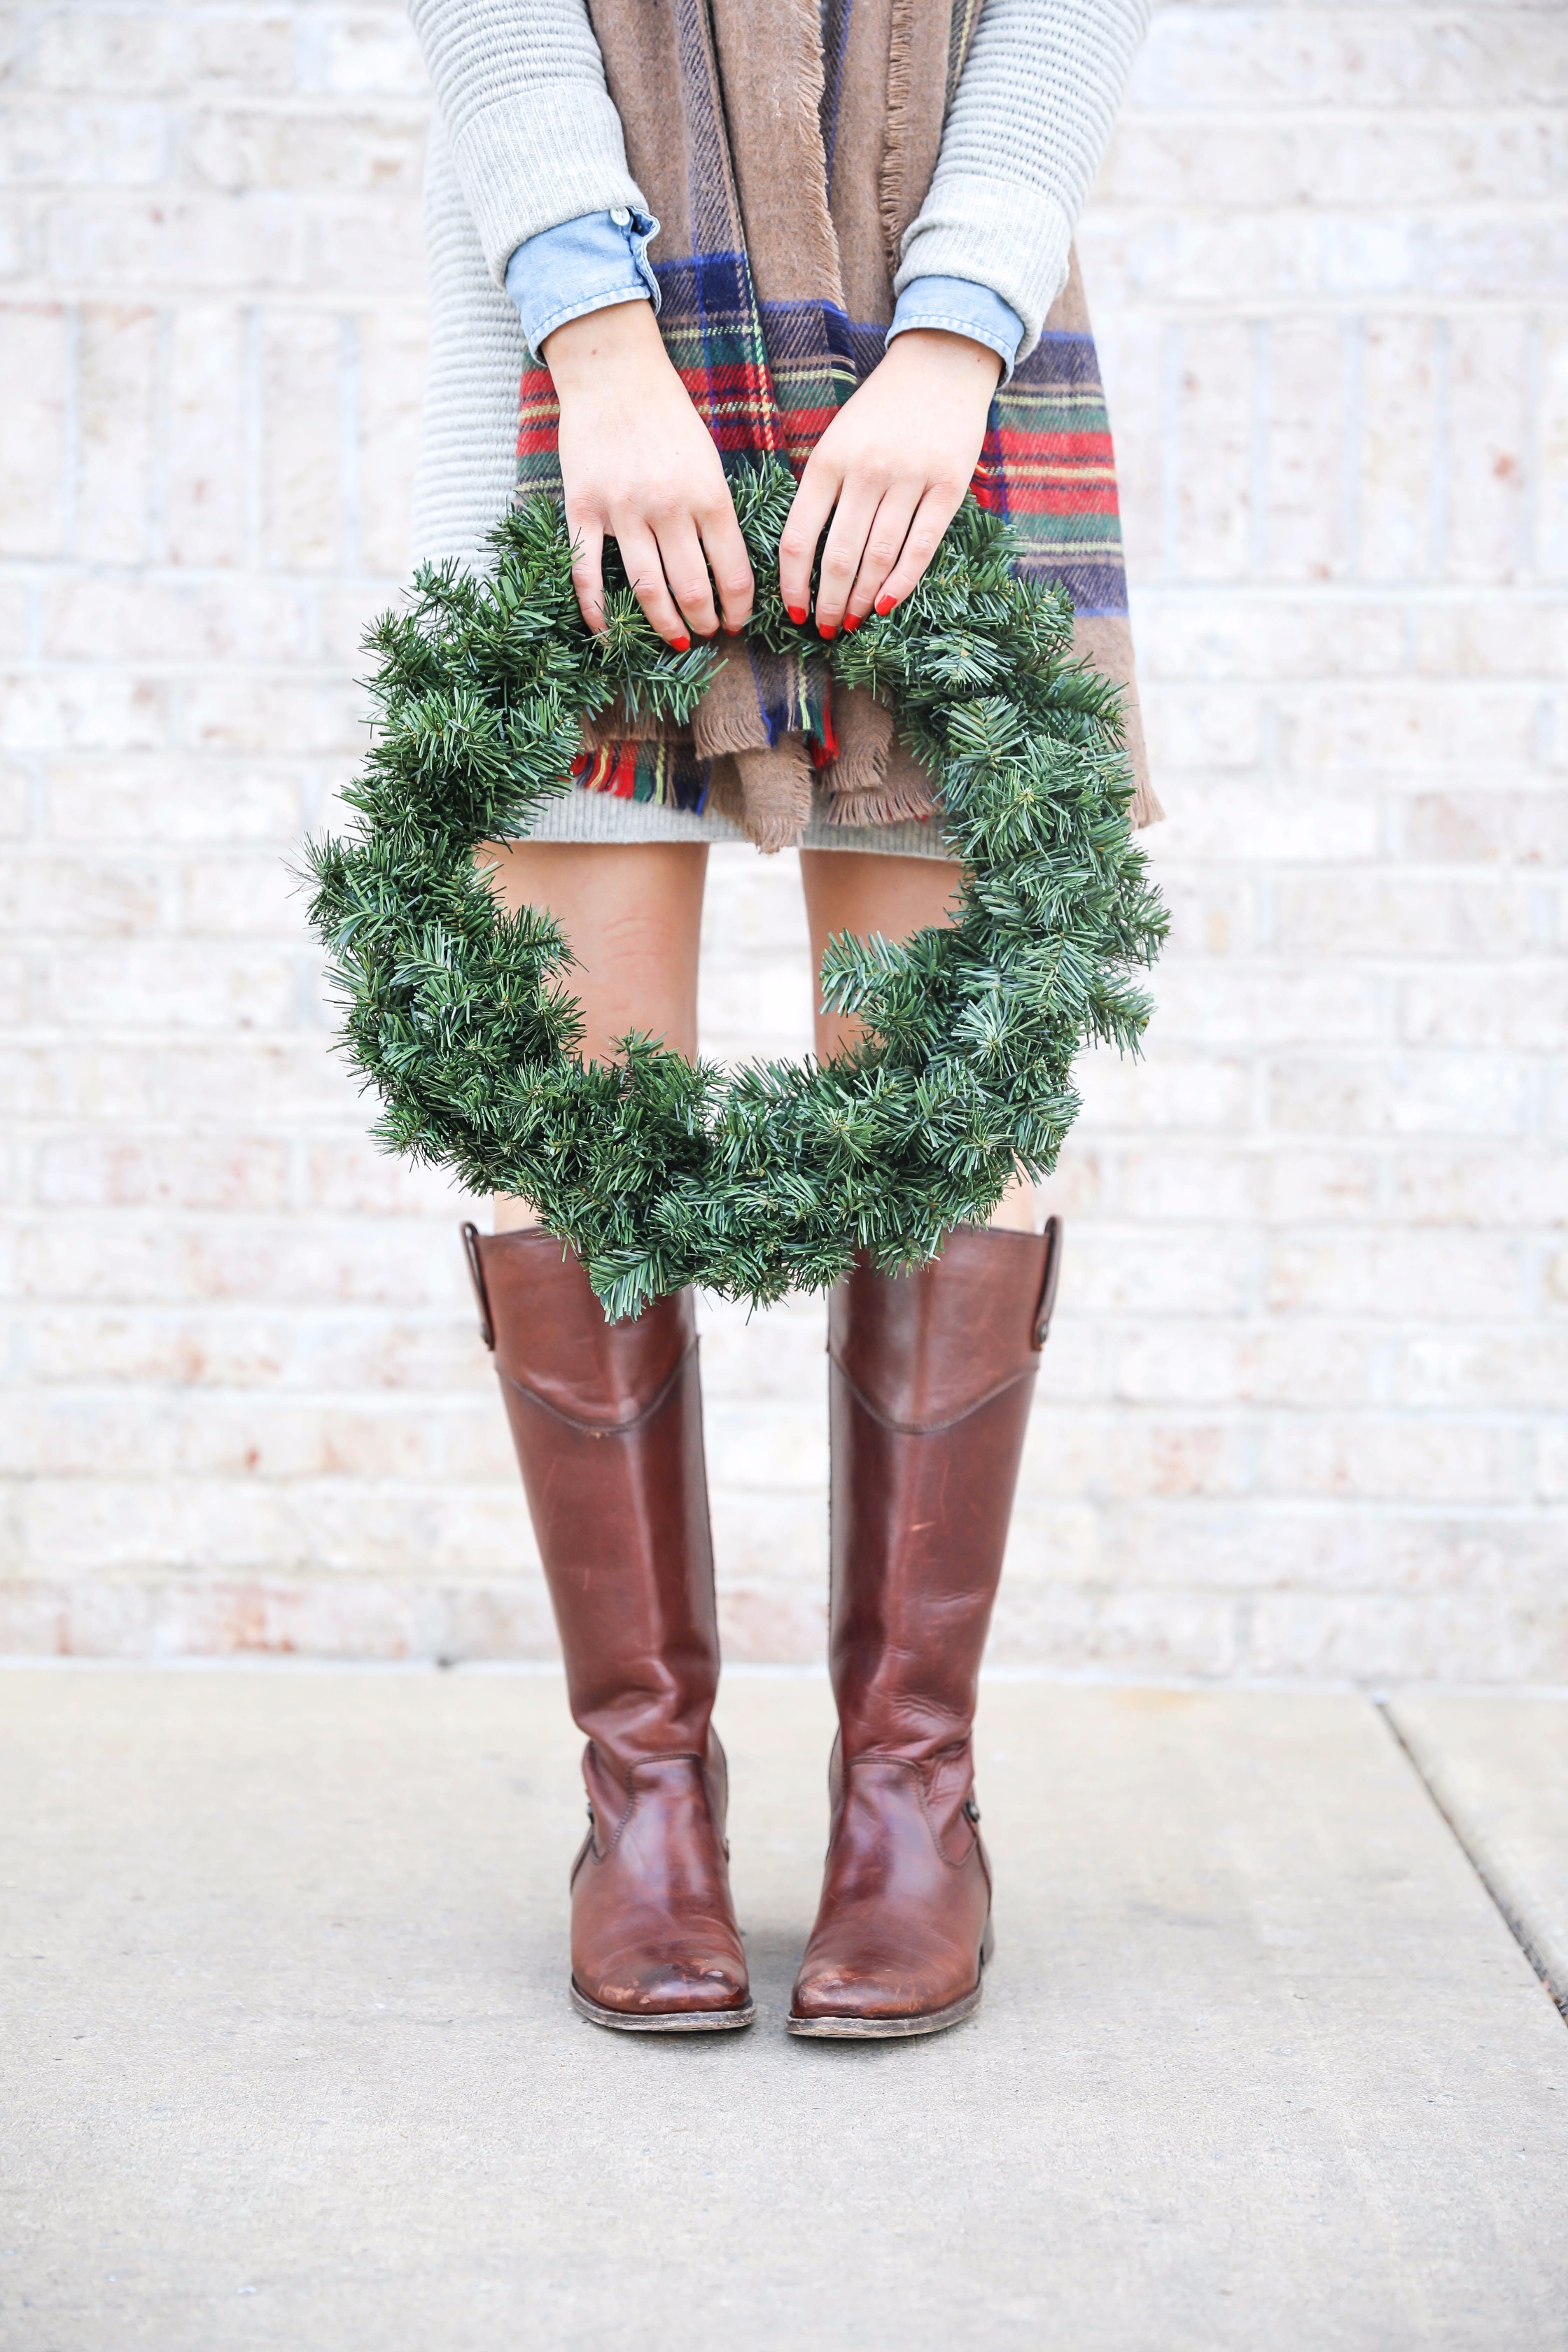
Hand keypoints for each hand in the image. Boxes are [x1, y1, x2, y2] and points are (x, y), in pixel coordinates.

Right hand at [544, 298, 754, 647]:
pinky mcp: (583, 507)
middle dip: (704, 622)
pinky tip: (607, 632)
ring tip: (675, 640)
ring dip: (664, 625)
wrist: (613, 373)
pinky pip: (587, 571)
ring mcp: (623, 510)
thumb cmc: (668, 418)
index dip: (738, 608)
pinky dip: (597, 609)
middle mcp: (669, 508)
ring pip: (647, 589)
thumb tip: (727, 570)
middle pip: (692, 590)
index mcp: (709, 496)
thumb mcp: (709, 460)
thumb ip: (716, 513)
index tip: (736, 624)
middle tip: (705, 634)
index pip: (733, 572)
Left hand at [777, 328, 1000, 637]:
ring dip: (860, 598)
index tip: (792, 612)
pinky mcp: (948, 487)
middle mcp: (866, 471)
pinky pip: (921, 547)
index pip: (799, 536)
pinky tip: (885, 606)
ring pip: (878, 557)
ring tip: (850, 622)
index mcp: (829, 460)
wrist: (942, 363)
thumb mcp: (838, 438)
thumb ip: (822, 489)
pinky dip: (902, 582)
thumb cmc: (881, 410)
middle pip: (838, 555)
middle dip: (827, 601)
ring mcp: (909, 479)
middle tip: (824, 629)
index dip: (792, 582)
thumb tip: (803, 558)